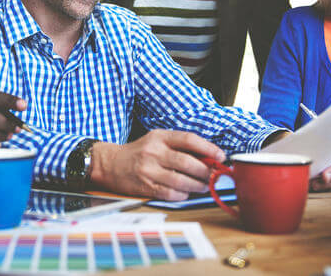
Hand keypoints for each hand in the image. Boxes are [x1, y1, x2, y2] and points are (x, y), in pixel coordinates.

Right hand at [89, 130, 225, 200]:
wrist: (110, 164)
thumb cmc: (139, 152)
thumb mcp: (157, 140)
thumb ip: (179, 146)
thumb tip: (207, 158)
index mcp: (160, 137)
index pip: (189, 139)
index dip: (208, 148)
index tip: (220, 156)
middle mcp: (154, 152)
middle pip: (187, 162)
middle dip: (206, 171)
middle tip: (214, 176)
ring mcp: (149, 170)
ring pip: (181, 181)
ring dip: (198, 185)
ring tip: (204, 186)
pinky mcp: (145, 186)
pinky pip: (170, 193)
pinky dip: (183, 194)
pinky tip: (186, 192)